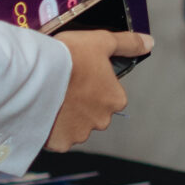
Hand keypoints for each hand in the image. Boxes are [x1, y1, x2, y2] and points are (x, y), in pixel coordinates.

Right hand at [46, 29, 150, 150]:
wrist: (35, 75)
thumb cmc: (71, 56)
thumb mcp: (102, 41)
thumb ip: (128, 44)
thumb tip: (149, 43)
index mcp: (115, 99)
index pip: (108, 94)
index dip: (92, 83)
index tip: (77, 74)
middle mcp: (102, 121)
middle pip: (92, 113)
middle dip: (79, 103)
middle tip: (61, 86)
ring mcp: (80, 134)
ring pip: (73, 126)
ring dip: (64, 116)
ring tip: (48, 97)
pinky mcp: (59, 143)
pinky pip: (55, 137)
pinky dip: (49, 128)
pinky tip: (41, 112)